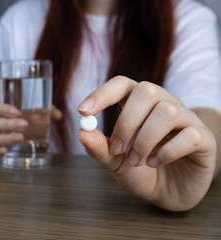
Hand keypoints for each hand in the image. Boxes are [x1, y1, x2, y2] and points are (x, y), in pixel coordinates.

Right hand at [0, 101, 61, 159]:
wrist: (8, 134)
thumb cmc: (19, 119)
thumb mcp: (30, 112)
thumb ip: (44, 110)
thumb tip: (57, 114)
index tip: (15, 111)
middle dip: (7, 124)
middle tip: (25, 125)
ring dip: (6, 138)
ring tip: (21, 138)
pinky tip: (4, 151)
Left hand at [77, 76, 215, 210]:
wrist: (168, 194)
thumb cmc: (140, 171)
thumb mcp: (114, 161)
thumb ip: (99, 147)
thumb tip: (83, 132)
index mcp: (138, 104)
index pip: (122, 84)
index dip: (103, 94)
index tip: (83, 111)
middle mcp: (164, 104)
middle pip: (146, 91)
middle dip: (126, 122)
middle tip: (117, 149)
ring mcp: (186, 118)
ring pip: (167, 112)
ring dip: (145, 140)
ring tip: (136, 161)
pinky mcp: (203, 138)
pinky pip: (189, 135)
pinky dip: (167, 151)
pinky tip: (155, 162)